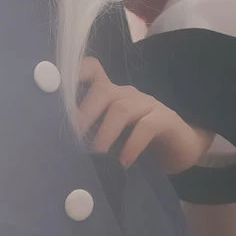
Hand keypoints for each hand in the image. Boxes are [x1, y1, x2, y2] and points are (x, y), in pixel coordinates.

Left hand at [75, 57, 214, 175]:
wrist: (180, 151)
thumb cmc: (138, 147)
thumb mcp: (111, 141)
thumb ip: (93, 138)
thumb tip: (63, 154)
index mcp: (111, 95)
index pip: (92, 71)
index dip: (75, 74)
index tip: (55, 90)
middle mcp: (127, 94)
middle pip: (102, 91)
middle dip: (83, 116)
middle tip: (71, 143)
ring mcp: (148, 104)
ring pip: (121, 109)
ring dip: (105, 135)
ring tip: (96, 159)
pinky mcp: (165, 119)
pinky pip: (146, 127)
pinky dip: (131, 147)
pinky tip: (122, 165)